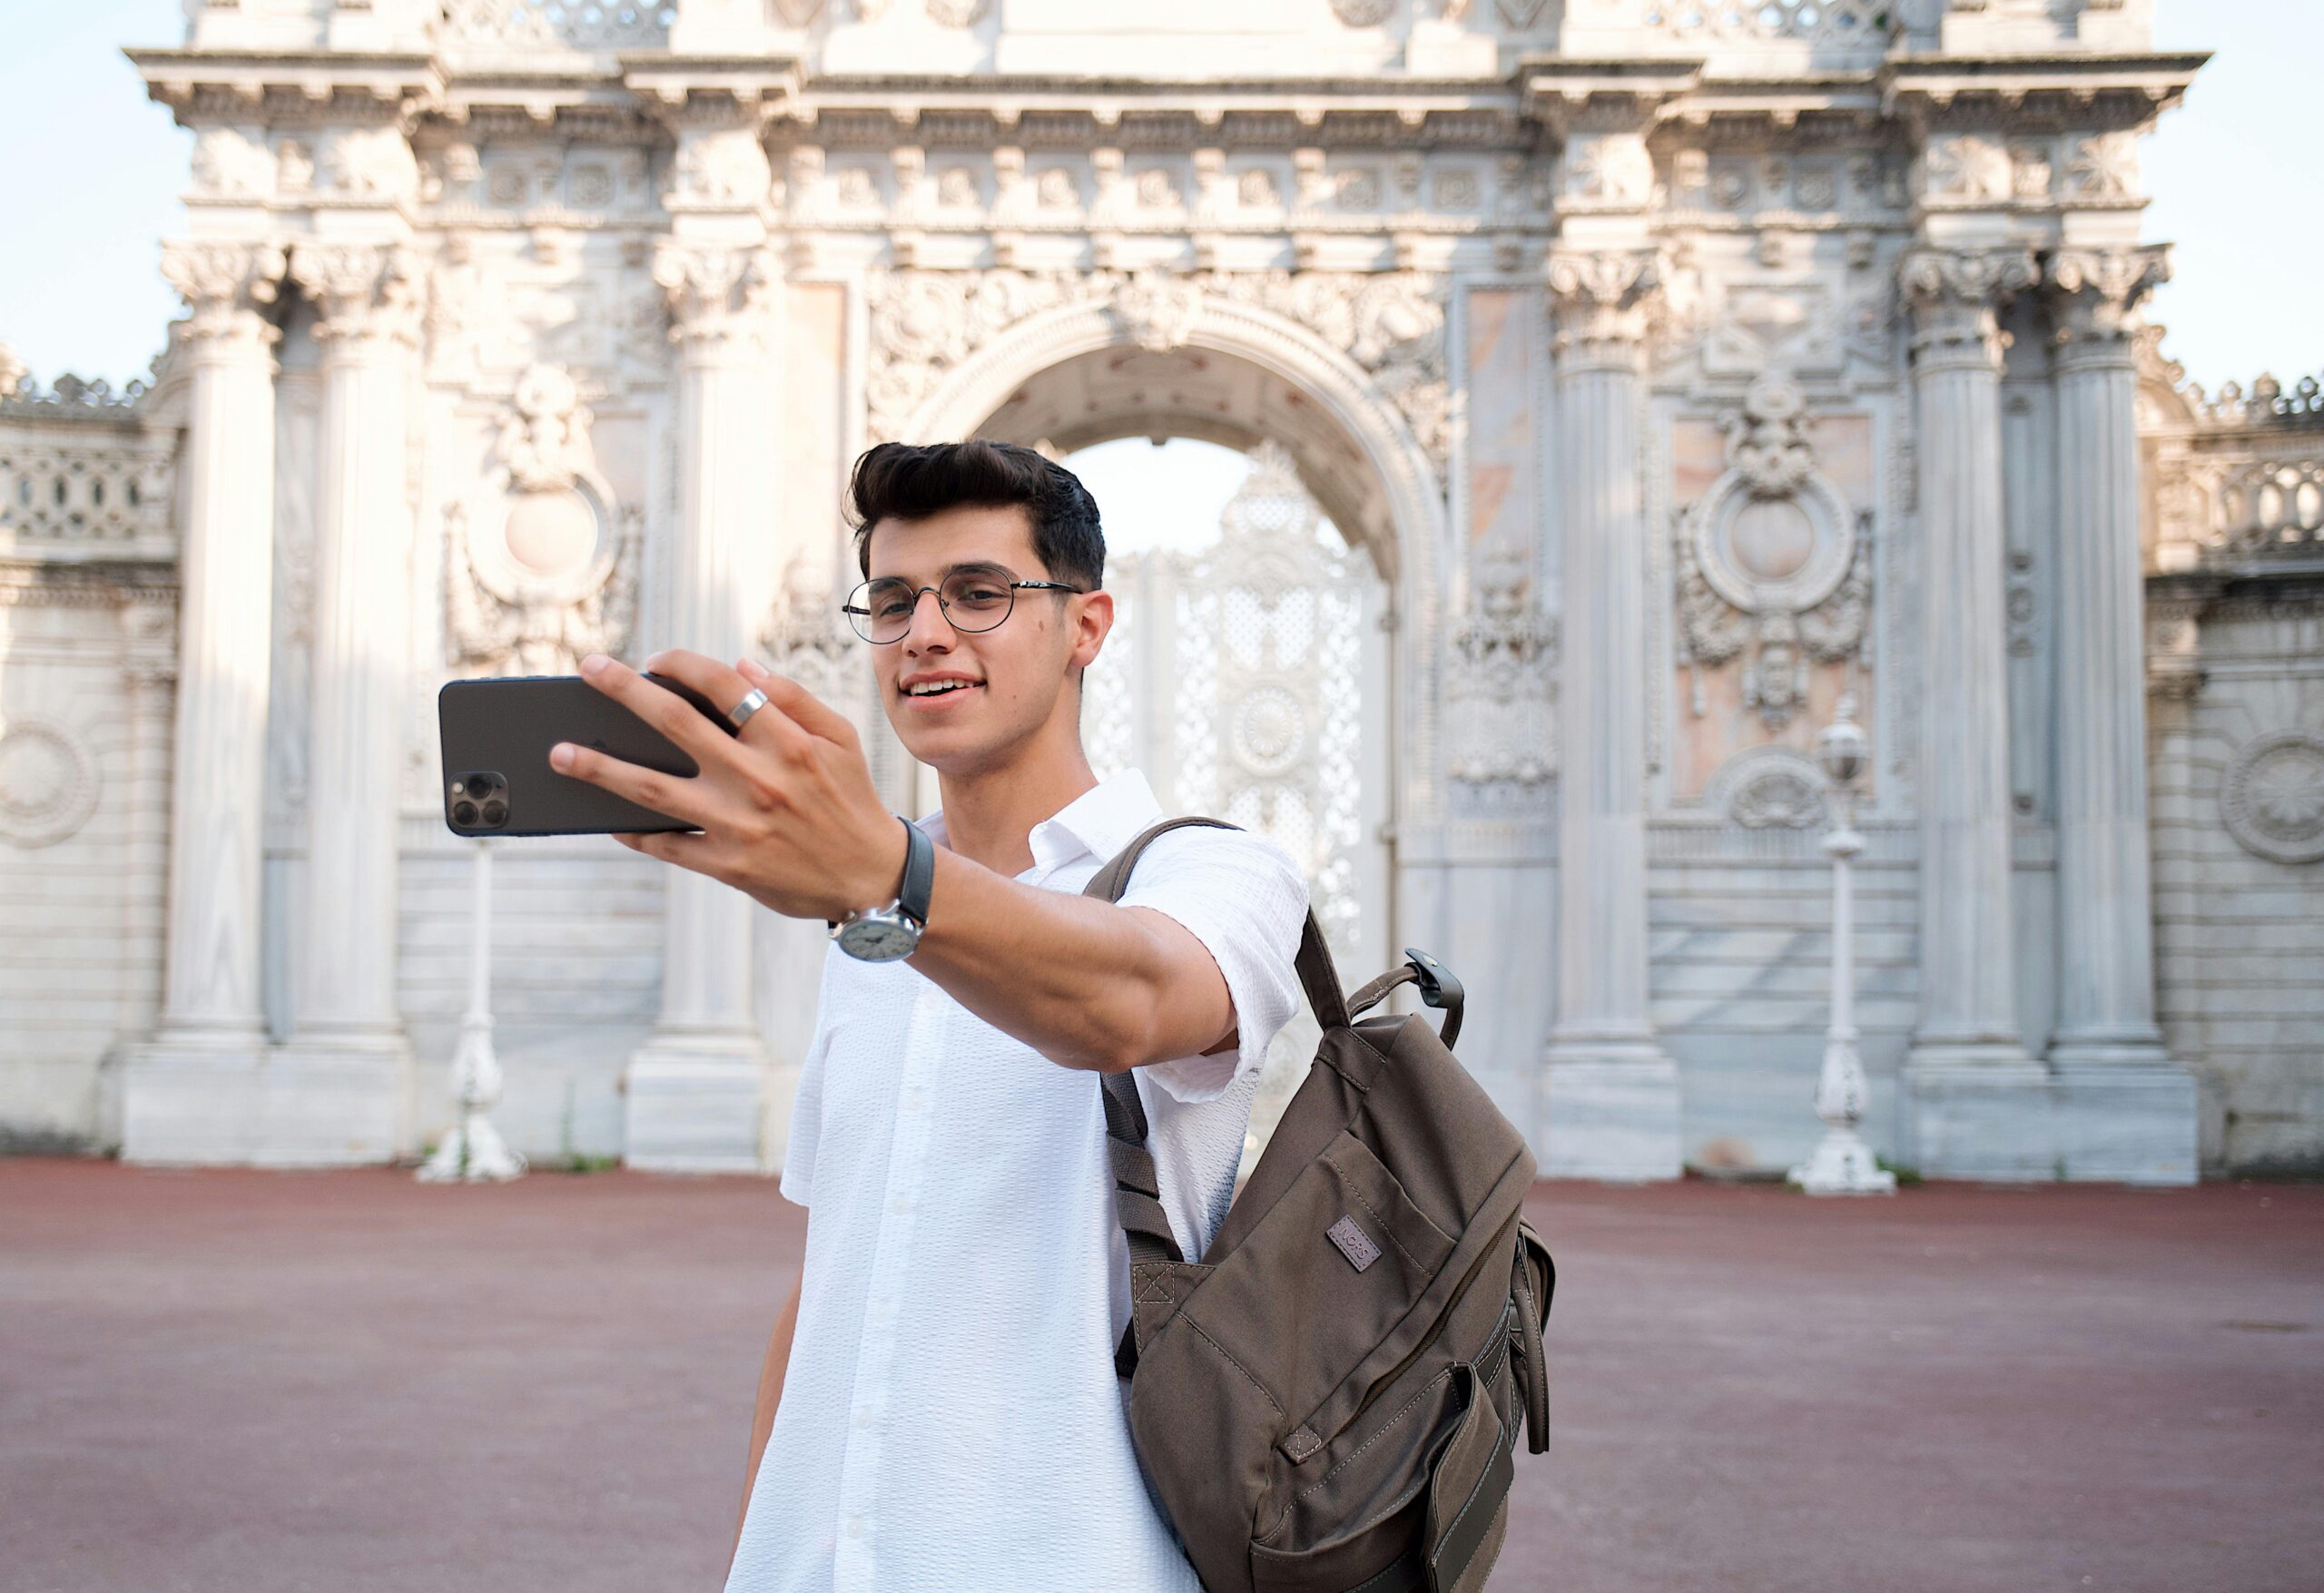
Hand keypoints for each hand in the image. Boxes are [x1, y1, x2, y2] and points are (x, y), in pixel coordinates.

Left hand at [549, 649, 907, 922]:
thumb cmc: (851, 799)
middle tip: (587, 669)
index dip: (680, 664)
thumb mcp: (840, 739)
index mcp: (786, 741)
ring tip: (559, 752)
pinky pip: (667, 845)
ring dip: (599, 768)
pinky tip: (606, 817)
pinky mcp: (728, 866)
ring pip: (652, 788)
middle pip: (674, 724)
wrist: (871, 877)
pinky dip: (633, 831)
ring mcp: (738, 825)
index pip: (721, 685)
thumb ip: (793, 698)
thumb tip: (740, 667)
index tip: (651, 658)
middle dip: (623, 691)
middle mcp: (757, 779)